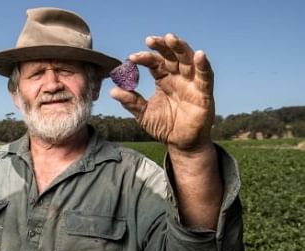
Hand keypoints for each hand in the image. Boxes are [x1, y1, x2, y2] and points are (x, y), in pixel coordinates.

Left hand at [110, 33, 214, 151]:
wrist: (180, 144)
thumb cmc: (164, 126)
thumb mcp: (143, 114)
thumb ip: (131, 102)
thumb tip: (112, 91)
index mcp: (164, 79)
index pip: (155, 63)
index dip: (145, 58)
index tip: (132, 58)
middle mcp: (178, 77)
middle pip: (172, 55)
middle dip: (162, 46)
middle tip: (150, 40)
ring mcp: (192, 83)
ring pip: (189, 60)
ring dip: (181, 48)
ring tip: (171, 38)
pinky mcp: (204, 93)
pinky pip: (206, 77)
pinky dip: (203, 65)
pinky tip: (200, 54)